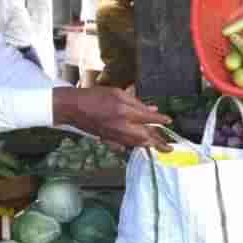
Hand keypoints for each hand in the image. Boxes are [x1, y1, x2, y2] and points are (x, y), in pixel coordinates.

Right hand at [53, 87, 171, 150]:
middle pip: (145, 137)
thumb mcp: (117, 93)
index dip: (160, 120)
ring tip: (159, 147)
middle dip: (158, 143)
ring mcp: (114, 135)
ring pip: (136, 143)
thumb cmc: (94, 96)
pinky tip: (139, 145)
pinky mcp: (108, 140)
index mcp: (124, 112)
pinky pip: (124, 146)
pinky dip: (133, 145)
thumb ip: (136, 102)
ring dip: (148, 145)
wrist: (73, 108)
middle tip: (169, 148)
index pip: (148, 118)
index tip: (169, 121)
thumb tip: (152, 109)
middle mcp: (121, 126)